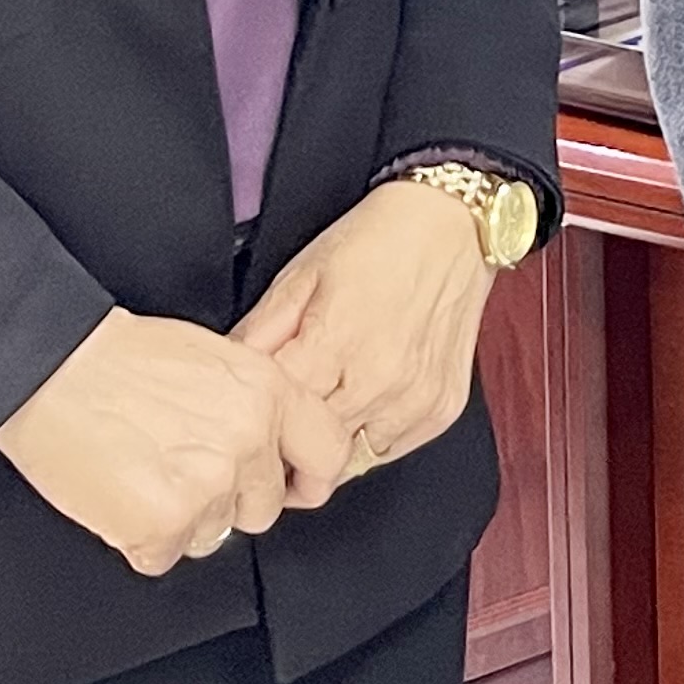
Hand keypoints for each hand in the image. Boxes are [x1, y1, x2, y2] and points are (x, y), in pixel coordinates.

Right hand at [0, 309, 346, 576]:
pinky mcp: (161, 525)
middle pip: (264, 507)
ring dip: (182, 517)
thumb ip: (256, 403)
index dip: (309, 476)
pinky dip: (141, 536)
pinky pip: (165, 555)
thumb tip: (270, 443)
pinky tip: (122, 493)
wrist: (55, 368)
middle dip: (229, 499)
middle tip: (185, 469)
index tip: (294, 484)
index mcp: (269, 392)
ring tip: (146, 471)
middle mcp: (247, 441)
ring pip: (213, 534)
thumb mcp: (217, 357)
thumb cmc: (121, 357)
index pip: (329, 452)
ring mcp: (207, 488)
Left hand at [234, 182, 500, 499]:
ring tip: (330, 403)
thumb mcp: (302, 274)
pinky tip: (368, 397)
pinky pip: (391, 449)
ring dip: (333, 442)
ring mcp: (414, 400)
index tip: (249, 422)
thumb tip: (228, 374)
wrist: (454, 222)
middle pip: (311, 451)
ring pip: (351, 461)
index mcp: (333, 345)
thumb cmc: (378, 240)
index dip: (257, 423)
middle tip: (282, 424)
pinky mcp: (442, 409)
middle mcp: (378, 381)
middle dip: (290, 442)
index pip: (275, 420)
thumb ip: (260, 331)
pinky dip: (373, 434)